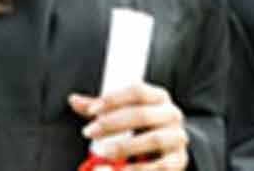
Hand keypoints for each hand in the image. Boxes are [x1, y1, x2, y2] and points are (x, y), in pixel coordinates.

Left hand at [69, 83, 188, 169]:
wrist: (171, 148)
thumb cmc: (142, 126)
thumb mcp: (124, 112)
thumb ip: (100, 108)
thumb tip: (73, 100)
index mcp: (158, 96)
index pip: (136, 91)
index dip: (113, 99)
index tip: (90, 111)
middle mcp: (172, 113)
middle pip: (142, 114)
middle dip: (113, 123)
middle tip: (89, 132)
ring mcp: (177, 137)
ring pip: (153, 139)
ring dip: (125, 146)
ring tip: (102, 153)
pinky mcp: (179, 160)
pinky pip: (161, 166)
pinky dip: (139, 170)